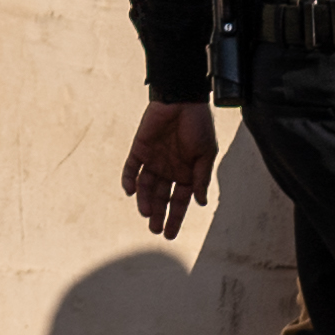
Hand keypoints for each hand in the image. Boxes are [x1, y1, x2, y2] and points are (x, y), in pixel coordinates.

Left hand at [121, 102, 218, 239]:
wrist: (182, 99)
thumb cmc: (198, 125)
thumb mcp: (205, 154)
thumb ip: (200, 178)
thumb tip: (200, 203)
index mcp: (186, 173)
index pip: (179, 201)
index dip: (175, 218)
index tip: (170, 235)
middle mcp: (168, 170)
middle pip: (161, 198)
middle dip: (158, 214)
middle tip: (155, 230)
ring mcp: (153, 160)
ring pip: (145, 187)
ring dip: (145, 200)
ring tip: (147, 213)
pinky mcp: (139, 149)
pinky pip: (131, 168)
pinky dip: (128, 179)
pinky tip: (131, 191)